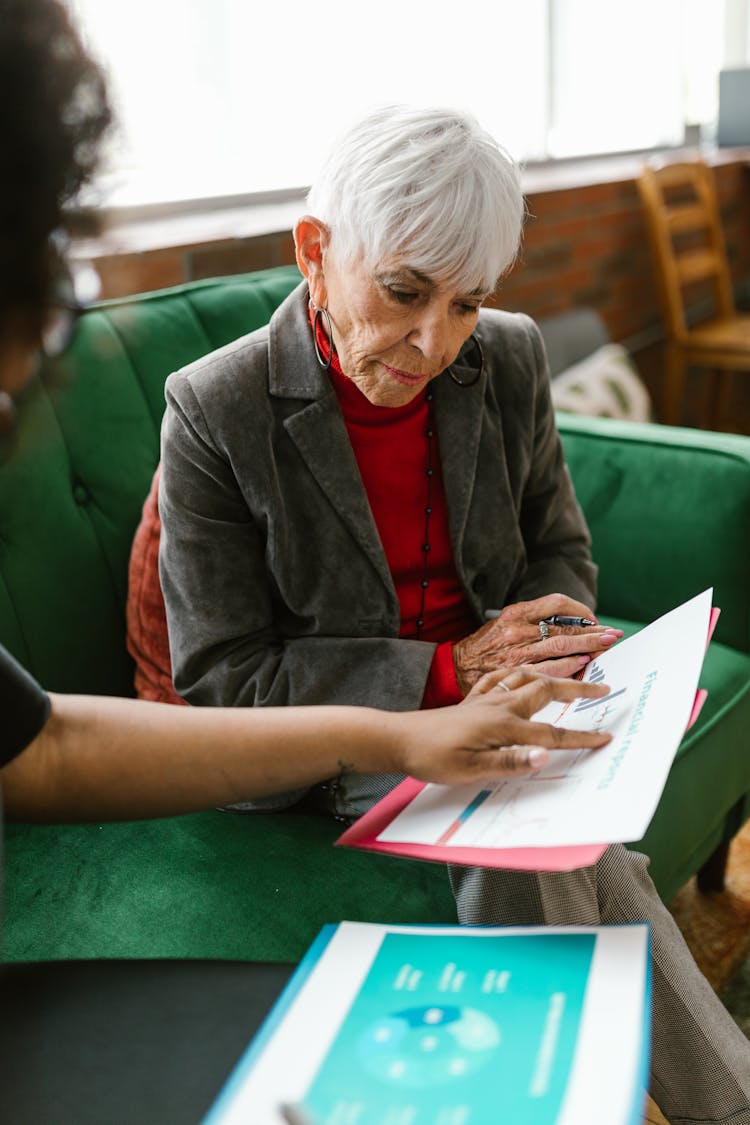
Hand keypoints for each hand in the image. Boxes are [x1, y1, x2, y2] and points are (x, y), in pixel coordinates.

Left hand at [395, 665, 611, 785]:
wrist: (398, 739)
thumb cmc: (433, 758)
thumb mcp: (471, 770)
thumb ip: (511, 762)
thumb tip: (545, 755)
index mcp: (503, 725)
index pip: (551, 733)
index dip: (581, 737)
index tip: (606, 737)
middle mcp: (499, 706)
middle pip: (546, 690)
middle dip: (578, 688)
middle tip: (603, 688)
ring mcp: (485, 699)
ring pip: (526, 676)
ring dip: (552, 673)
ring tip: (571, 672)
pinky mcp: (473, 699)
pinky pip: (502, 677)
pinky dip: (520, 671)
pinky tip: (522, 673)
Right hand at [452, 594, 622, 693]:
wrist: (455, 667)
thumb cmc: (484, 646)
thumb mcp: (503, 623)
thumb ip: (532, 621)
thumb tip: (570, 625)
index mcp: (515, 613)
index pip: (556, 603)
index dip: (580, 610)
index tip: (592, 618)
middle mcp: (518, 631)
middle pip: (565, 628)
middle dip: (592, 632)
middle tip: (612, 635)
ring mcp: (518, 653)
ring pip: (562, 648)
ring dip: (588, 649)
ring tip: (605, 649)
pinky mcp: (517, 674)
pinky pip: (551, 670)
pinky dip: (571, 668)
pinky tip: (584, 668)